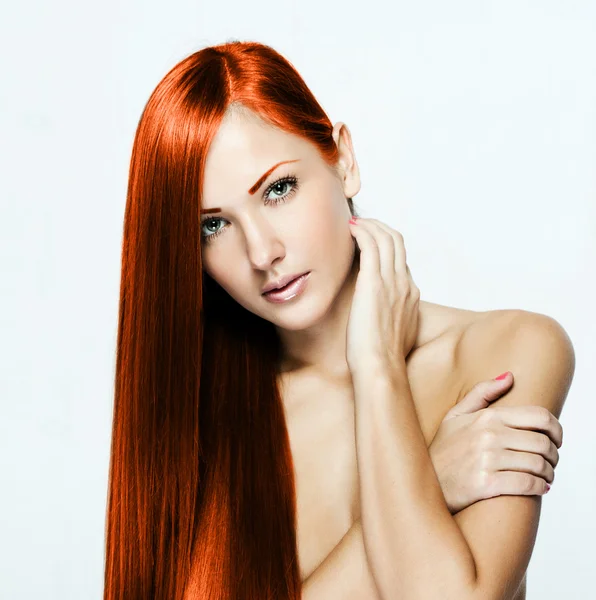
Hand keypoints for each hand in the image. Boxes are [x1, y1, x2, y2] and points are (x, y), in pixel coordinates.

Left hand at [346, 217, 419, 374]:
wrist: (380, 366)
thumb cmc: (381, 356)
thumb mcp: (394, 332)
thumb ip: (392, 316)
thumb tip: (380, 314)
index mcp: (411, 293)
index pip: (400, 258)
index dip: (385, 244)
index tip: (370, 241)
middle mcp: (405, 282)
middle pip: (397, 241)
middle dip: (380, 227)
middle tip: (362, 224)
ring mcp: (392, 281)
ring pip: (386, 238)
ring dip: (370, 225)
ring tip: (354, 223)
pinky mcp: (374, 282)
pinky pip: (371, 245)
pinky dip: (362, 232)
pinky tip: (350, 230)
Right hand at [428, 372, 562, 513]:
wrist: (420, 481)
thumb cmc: (441, 450)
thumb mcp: (455, 416)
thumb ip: (482, 394)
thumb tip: (509, 376)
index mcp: (486, 417)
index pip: (539, 416)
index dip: (556, 429)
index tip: (556, 440)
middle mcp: (488, 435)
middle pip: (543, 443)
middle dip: (554, 456)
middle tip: (550, 463)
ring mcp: (486, 459)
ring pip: (538, 465)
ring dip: (548, 474)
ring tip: (545, 477)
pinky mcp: (485, 484)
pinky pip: (527, 484)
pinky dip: (539, 488)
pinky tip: (539, 488)